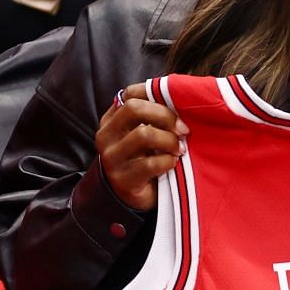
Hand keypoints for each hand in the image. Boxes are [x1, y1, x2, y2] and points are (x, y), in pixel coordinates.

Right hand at [96, 82, 186, 210]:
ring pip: (144, 134)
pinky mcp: (122, 179)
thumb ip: (153, 114)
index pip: (130, 94)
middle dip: (165, 116)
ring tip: (179, 149)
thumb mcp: (145, 131)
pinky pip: (150, 163)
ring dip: (169, 140)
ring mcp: (111, 158)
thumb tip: (181, 97)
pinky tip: (173, 163)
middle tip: (183, 129)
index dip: (157, 96)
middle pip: (134, 108)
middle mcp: (106, 136)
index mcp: (111, 119)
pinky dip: (168, 161)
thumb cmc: (145, 156)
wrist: (134, 195)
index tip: (178, 107)